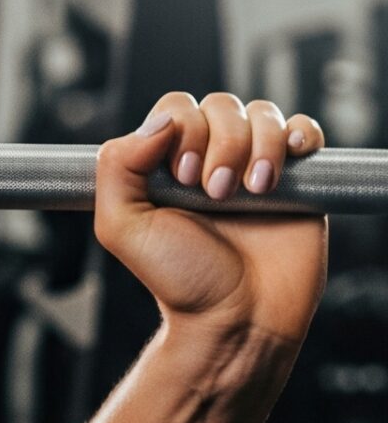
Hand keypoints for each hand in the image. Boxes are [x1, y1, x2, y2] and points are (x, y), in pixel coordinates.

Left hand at [94, 91, 327, 345]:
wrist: (239, 316)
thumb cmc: (179, 278)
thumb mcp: (123, 227)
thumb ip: (118, 167)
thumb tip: (161, 121)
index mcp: (166, 164)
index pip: (175, 109)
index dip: (183, 130)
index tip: (183, 178)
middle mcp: (211, 158)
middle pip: (221, 106)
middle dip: (221, 142)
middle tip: (216, 194)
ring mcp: (255, 166)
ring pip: (263, 114)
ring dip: (259, 145)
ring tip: (252, 191)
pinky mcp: (298, 180)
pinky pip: (304, 131)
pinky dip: (300, 135)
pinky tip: (289, 162)